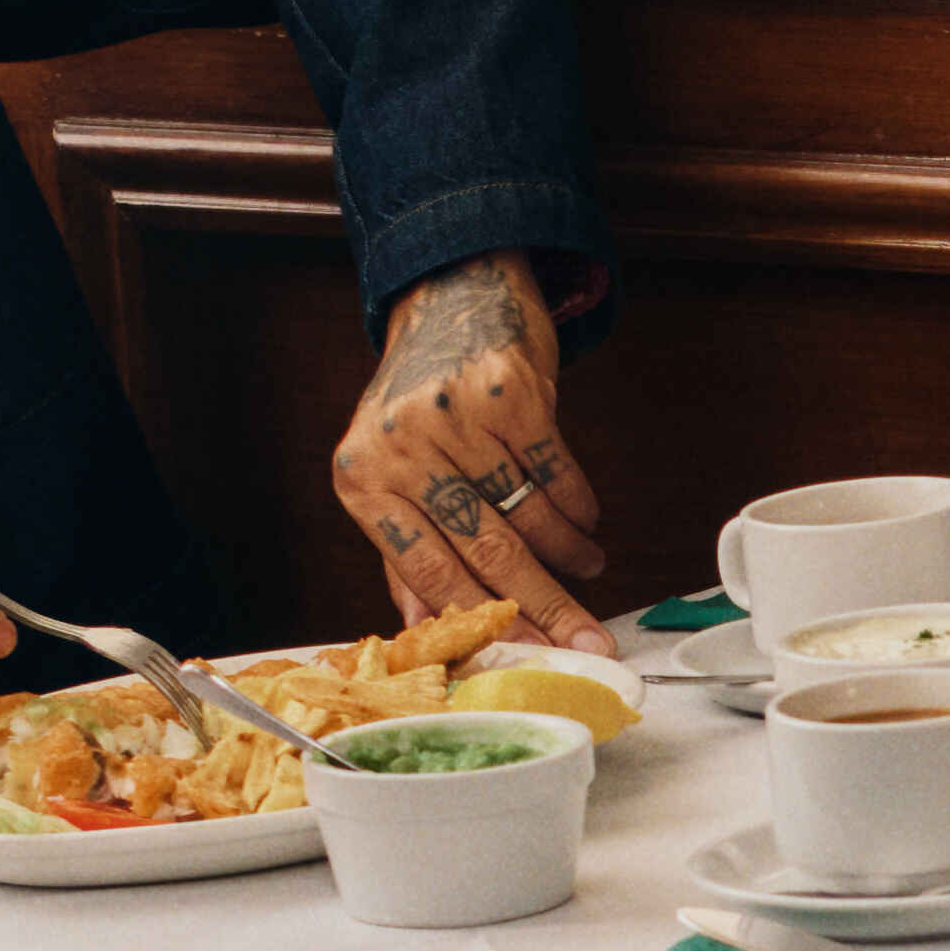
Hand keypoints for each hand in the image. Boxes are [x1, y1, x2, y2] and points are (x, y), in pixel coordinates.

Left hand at [336, 253, 613, 648]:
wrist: (450, 296)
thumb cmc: (418, 396)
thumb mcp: (390, 470)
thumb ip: (403, 551)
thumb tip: (426, 631)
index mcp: (361, 479)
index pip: (428, 571)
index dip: (486, 620)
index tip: (530, 654)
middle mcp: (401, 446)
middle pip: (487, 550)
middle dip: (546, 606)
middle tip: (586, 640)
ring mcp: (455, 415)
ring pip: (528, 512)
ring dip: (569, 552)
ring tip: (587, 566)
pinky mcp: (508, 389)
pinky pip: (556, 469)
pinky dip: (578, 504)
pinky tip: (586, 520)